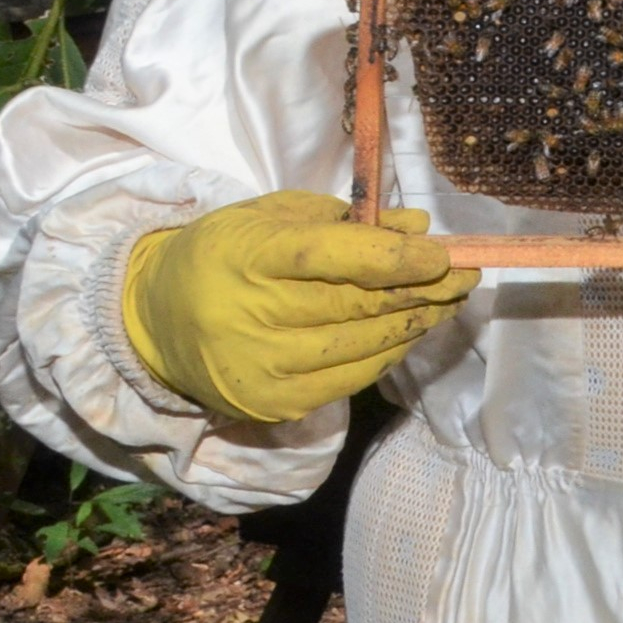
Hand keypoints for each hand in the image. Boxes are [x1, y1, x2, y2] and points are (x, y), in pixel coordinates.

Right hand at [122, 192, 477, 425]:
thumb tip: (418, 228)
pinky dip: (388, 352)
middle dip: (422, 290)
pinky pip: (353, 378)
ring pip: (364, 347)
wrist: (156, 320)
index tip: (440, 253)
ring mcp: (263, 368)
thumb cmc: (224, 255)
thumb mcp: (273, 218)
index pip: (332, 260)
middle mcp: (251, 317)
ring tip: (449, 300)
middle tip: (466, 274)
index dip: (394, 258)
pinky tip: (409, 330)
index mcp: (246, 258)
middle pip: (357, 306)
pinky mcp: (274, 404)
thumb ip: (346, 222)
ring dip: (416, 322)